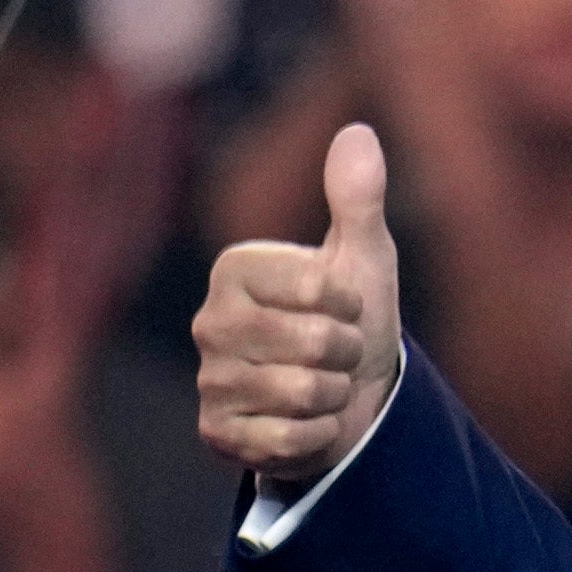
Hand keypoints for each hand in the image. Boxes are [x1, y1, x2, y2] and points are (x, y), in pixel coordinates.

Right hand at [195, 120, 400, 485]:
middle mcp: (209, 321)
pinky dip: (317, 436)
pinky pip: (289, 439)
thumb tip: (357, 132)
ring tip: (323, 387)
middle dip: (346, 354)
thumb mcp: (362, 257)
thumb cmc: (352, 320)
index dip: (351, 304)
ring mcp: (210, 380)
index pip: (317, 288)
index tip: (344, 307)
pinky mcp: (217, 433)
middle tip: (336, 353)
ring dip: (334, 396)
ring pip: (304, 393)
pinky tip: (308, 423)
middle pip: (313, 344)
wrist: (350, 400)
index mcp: (235, 269)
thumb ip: (358, 198)